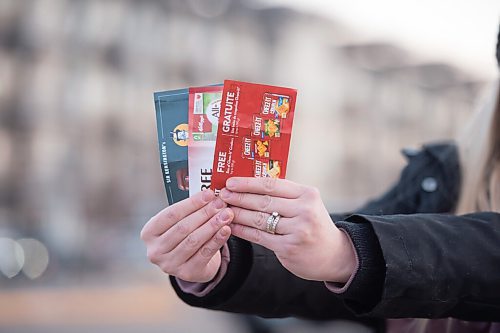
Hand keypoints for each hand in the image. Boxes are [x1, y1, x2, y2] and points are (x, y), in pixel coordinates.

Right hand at [141, 189, 233, 282]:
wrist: (190, 263)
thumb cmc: (184, 235)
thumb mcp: (179, 222)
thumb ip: (189, 209)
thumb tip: (209, 194)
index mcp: (149, 233)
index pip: (170, 214)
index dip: (191, 203)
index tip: (208, 193)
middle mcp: (155, 250)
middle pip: (183, 228)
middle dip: (204, 213)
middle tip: (220, 203)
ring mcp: (169, 264)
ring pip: (194, 240)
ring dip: (212, 225)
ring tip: (226, 214)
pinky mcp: (187, 273)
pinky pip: (204, 253)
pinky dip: (217, 240)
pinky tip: (226, 230)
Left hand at [220, 177, 355, 282]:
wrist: (335, 254)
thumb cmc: (314, 224)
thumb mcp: (306, 204)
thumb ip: (284, 195)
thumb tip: (249, 185)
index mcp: (307, 194)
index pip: (272, 185)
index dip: (248, 183)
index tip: (230, 182)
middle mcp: (304, 210)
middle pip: (264, 201)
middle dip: (239, 198)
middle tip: (222, 195)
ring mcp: (297, 230)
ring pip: (259, 219)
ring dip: (238, 214)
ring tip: (223, 210)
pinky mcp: (289, 247)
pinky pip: (260, 237)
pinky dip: (243, 231)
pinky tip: (232, 227)